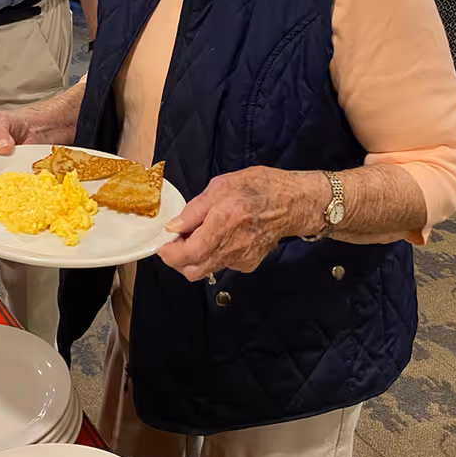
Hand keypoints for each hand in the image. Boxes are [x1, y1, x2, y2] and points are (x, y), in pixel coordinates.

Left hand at [160, 167, 323, 281]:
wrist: (292, 203)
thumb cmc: (259, 188)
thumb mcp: (221, 186)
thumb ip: (194, 210)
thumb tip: (174, 227)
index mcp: (223, 223)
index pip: (188, 254)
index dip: (169, 254)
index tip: (163, 245)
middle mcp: (232, 246)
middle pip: (193, 270)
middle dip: (179, 260)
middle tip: (178, 241)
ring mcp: (241, 259)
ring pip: (207, 268)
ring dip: (196, 256)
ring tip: (203, 233)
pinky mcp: (248, 264)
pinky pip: (222, 264)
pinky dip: (215, 254)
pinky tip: (223, 236)